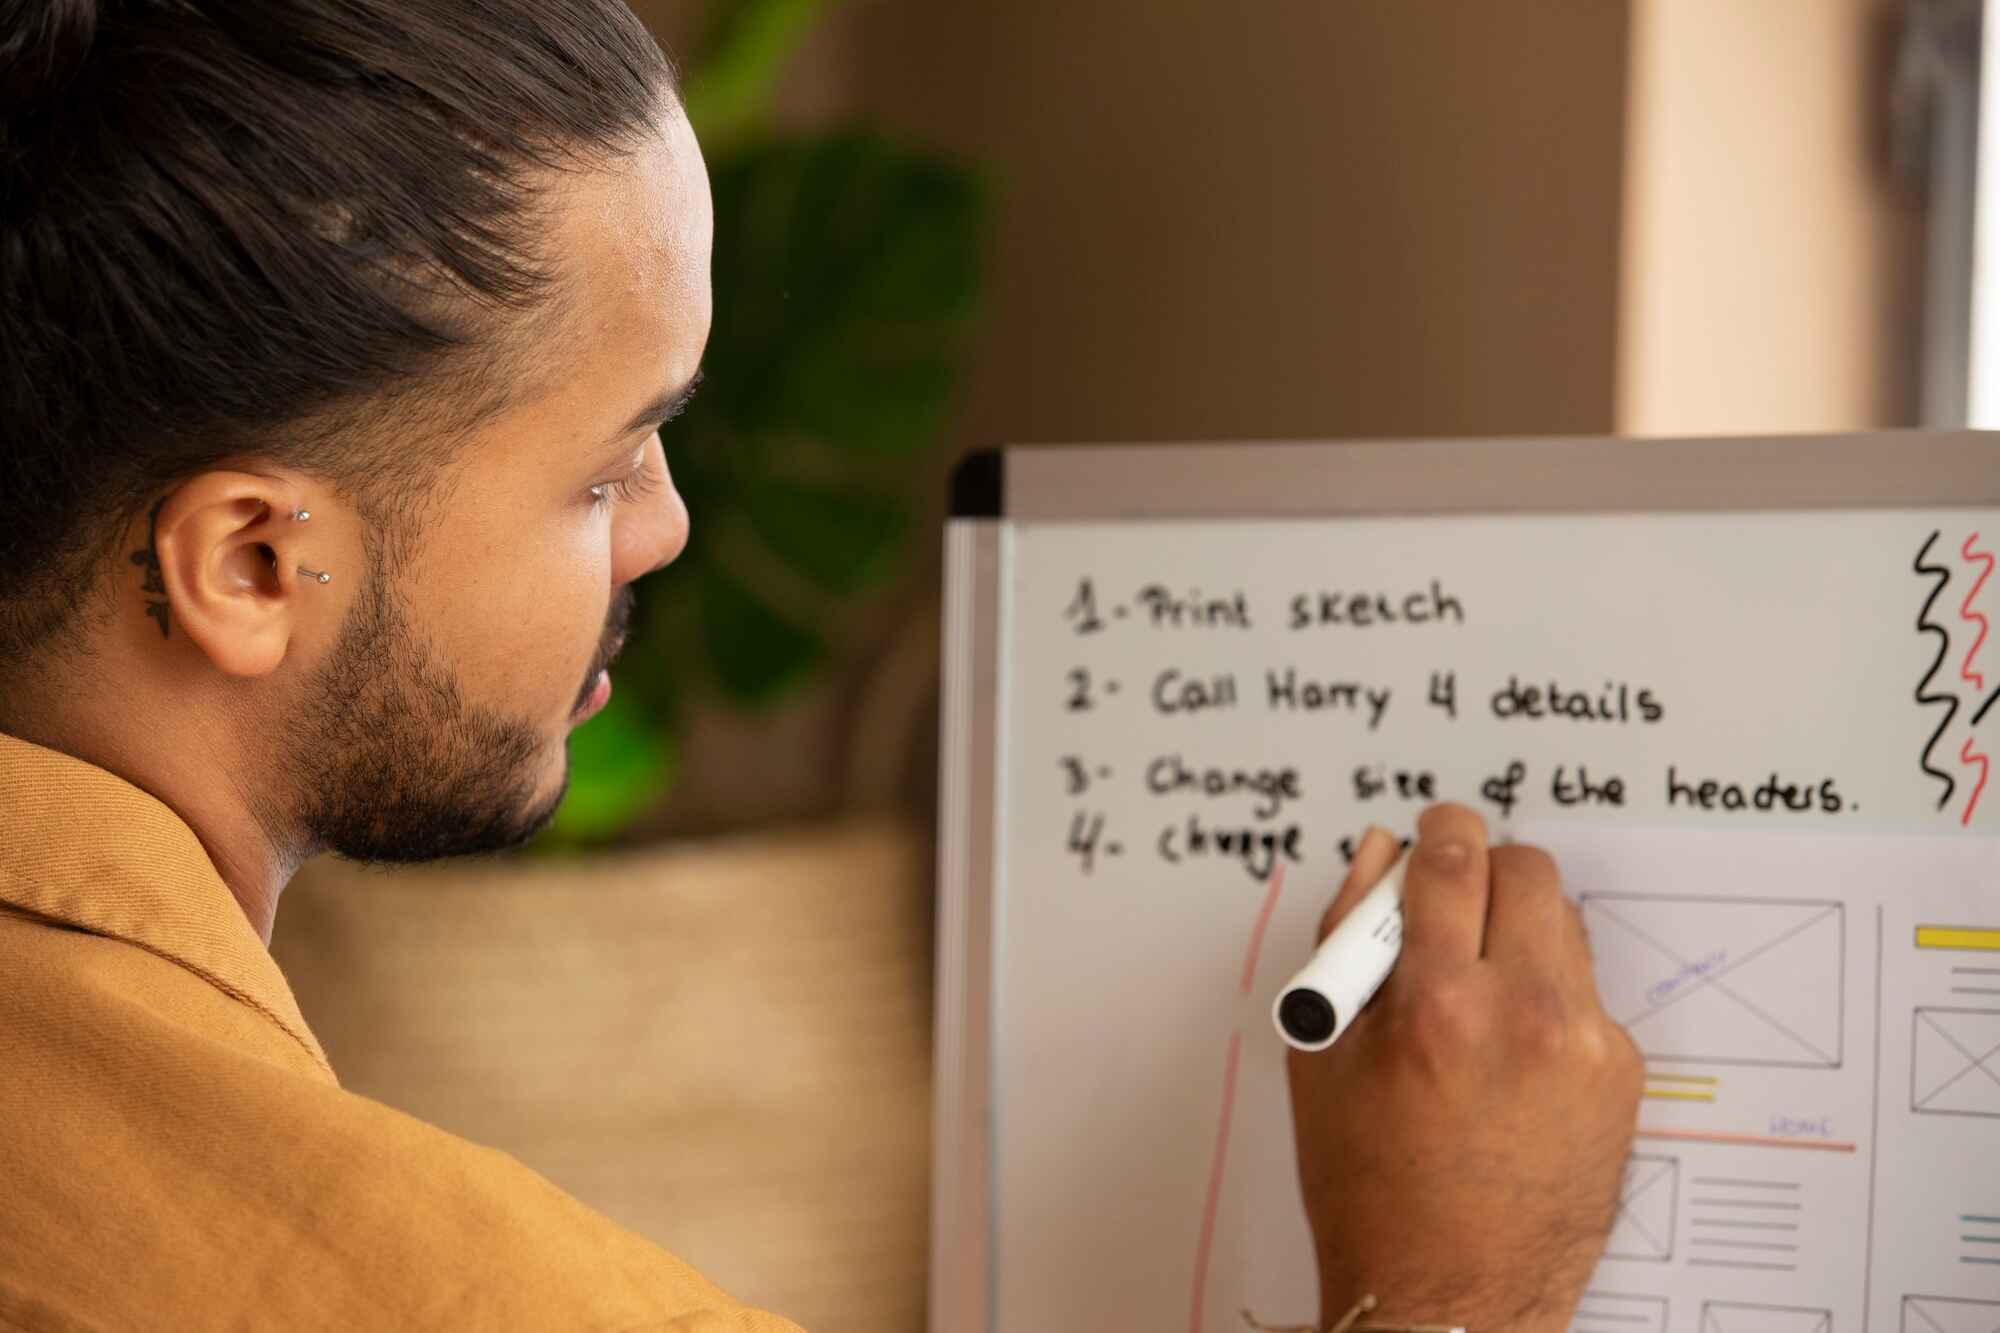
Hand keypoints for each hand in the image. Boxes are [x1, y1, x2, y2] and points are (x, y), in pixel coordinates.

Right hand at [1286, 804, 1642, 1331]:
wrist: (1450, 1291)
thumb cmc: (1368, 1181)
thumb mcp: (1323, 1053)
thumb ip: (1346, 935)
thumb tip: (1378, 853)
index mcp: (1438, 1001)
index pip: (1453, 859)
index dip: (1440, 832)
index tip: (1435, 832)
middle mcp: (1525, 1013)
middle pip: (1528, 871)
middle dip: (1486, 871)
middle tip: (1455, 904)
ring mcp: (1585, 1044)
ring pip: (1565, 924)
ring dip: (1520, 929)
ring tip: (1477, 989)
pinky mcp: (1621, 1074)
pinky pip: (1584, 992)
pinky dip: (1547, 997)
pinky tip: (1508, 1053)